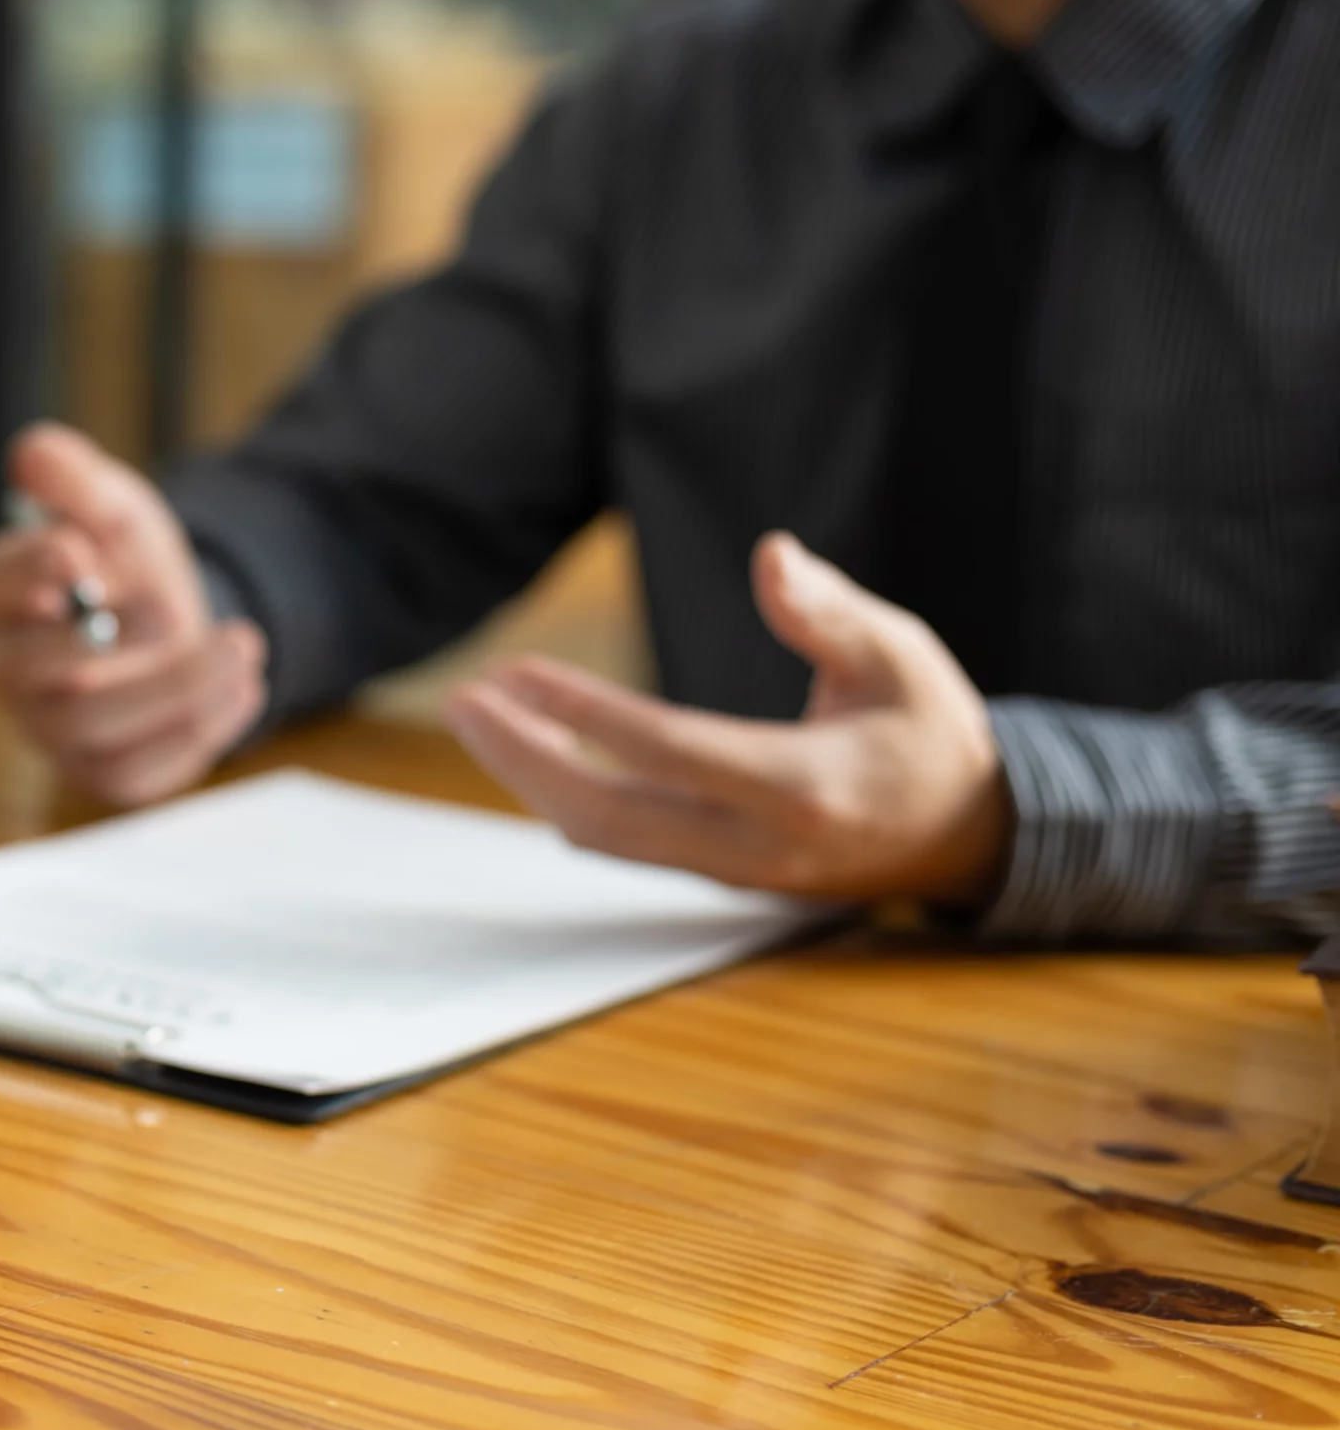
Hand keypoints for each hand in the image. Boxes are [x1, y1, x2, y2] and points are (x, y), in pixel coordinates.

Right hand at [0, 422, 265, 804]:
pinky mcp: (100, 772)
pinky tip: (243, 689)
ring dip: (176, 689)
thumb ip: (76, 479)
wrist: (174, 624)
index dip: (34, 571)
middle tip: (173, 612)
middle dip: (111, 641)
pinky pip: (136, 773)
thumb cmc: (127, 564)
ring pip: (94, 727)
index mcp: (3, 595)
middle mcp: (14, 669)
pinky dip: (197, 734)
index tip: (85, 556)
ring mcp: (52, 729)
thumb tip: (31, 455)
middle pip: (37, 670)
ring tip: (242, 646)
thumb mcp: (113, 505)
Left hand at [445, 531, 1011, 903]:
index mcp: (804, 788)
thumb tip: (770, 555)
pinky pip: (622, 843)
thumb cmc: (928, 729)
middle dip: (524, 758)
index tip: (518, 672)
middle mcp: (756, 845)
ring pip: (605, 837)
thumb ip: (830, 612)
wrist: (966, 834)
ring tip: (476, 714)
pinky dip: (566, 797)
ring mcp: (731, 871)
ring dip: (531, 778)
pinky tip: (527, 749)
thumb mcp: (902, 654)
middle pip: (610, 814)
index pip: (668, 751)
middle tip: (464, 699)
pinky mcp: (715, 874)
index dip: (584, 713)